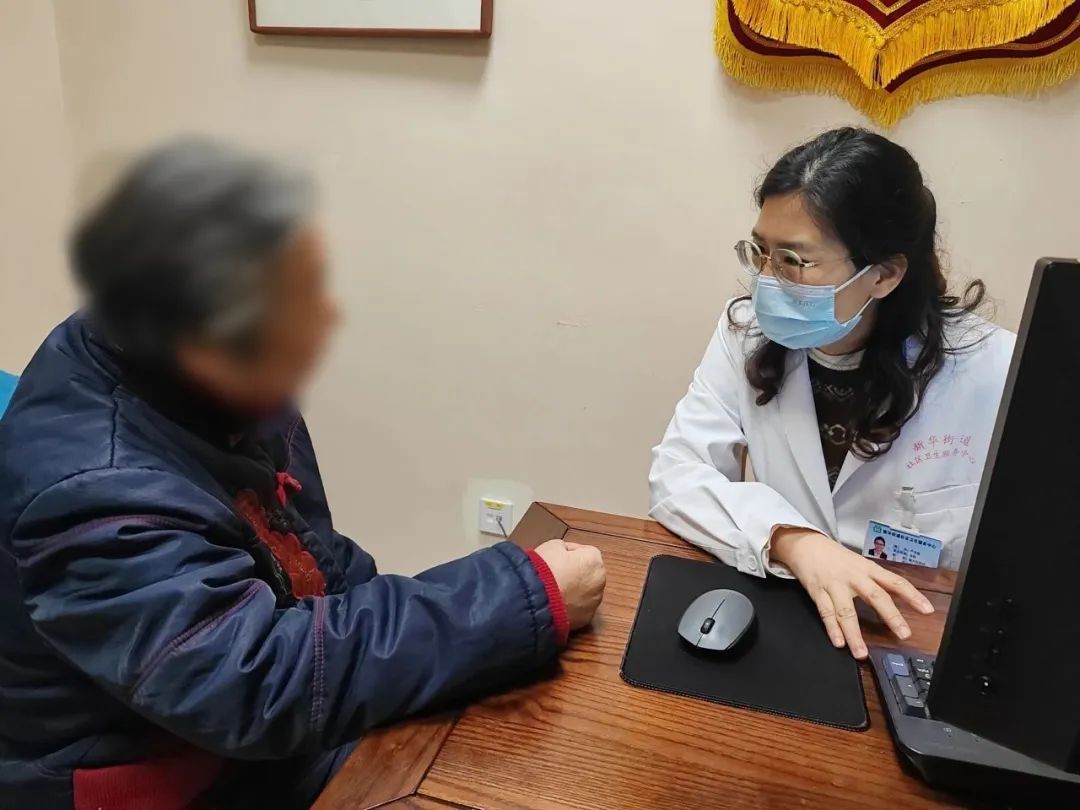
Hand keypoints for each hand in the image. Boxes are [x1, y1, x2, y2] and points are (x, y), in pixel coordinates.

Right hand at [534, 539, 606, 629]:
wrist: (534, 600)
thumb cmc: (543, 571)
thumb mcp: (552, 546)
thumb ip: (565, 548)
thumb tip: (565, 555)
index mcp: (594, 561)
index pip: (586, 552)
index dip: (570, 554)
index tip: (558, 558)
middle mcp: (599, 581)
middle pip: (589, 574)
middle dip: (576, 573)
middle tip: (557, 574)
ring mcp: (594, 603)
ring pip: (586, 593)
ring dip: (575, 591)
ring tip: (555, 591)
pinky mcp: (585, 620)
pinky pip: (580, 609)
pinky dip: (571, 607)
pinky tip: (556, 604)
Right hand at [769, 529, 933, 658]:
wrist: (806, 545)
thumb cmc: (835, 558)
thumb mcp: (859, 564)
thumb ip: (875, 581)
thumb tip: (899, 599)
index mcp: (868, 569)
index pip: (894, 582)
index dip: (912, 595)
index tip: (927, 609)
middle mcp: (854, 577)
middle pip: (875, 596)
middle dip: (890, 616)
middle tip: (903, 634)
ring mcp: (835, 585)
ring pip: (846, 611)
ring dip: (854, 634)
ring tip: (861, 653)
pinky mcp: (818, 592)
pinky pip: (826, 613)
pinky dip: (832, 629)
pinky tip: (839, 643)